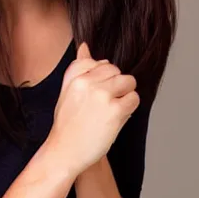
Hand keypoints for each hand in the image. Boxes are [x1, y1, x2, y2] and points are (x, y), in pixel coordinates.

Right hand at [46, 42, 139, 176]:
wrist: (65, 151)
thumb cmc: (66, 124)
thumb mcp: (67, 91)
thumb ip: (78, 68)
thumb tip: (85, 46)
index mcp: (75, 77)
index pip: (99, 62)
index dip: (102, 77)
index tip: (96, 93)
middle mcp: (88, 83)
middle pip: (116, 71)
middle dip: (115, 85)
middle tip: (103, 104)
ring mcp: (102, 96)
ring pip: (128, 82)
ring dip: (124, 95)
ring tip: (111, 110)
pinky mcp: (115, 110)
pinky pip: (134, 99)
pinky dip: (129, 108)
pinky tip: (117, 117)